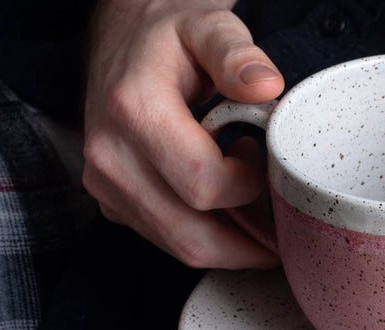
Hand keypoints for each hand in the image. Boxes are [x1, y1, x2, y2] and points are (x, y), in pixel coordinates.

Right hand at [83, 0, 283, 267]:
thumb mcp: (209, 26)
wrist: (123, 40)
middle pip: (191, 236)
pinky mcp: (111, 201)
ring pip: (180, 247)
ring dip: (229, 242)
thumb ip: (237, 55)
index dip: (249, 186)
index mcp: (134, 110)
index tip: (259, 158)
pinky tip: (226, 208)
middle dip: (247, 242)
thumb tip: (266, 88)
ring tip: (253, 206)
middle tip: (280, 223)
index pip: (204, 185)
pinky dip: (206, 236)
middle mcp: (110, 155)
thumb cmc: (172, 36)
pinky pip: (166, 241)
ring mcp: (104, 184)